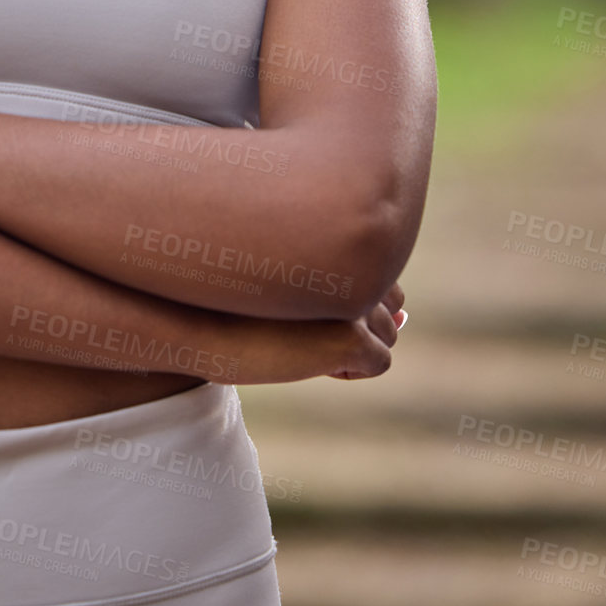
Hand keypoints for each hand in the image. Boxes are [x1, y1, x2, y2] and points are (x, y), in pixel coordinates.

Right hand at [191, 280, 406, 385]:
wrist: (200, 320)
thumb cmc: (242, 296)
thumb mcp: (300, 284)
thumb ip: (351, 288)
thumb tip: (405, 318)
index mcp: (342, 237)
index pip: (384, 282)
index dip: (351, 306)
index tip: (311, 309)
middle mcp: (355, 263)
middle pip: (391, 313)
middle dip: (358, 327)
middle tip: (305, 328)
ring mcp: (355, 301)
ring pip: (388, 337)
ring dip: (353, 346)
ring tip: (303, 339)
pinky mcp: (351, 337)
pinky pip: (378, 362)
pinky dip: (351, 368)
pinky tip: (311, 359)